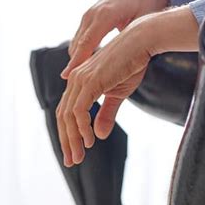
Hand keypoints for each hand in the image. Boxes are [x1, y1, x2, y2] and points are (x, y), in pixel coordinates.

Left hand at [57, 6, 199, 166]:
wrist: (141, 42)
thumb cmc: (132, 63)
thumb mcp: (118, 94)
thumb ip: (106, 113)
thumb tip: (99, 135)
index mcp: (79, 82)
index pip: (66, 113)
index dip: (68, 135)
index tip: (74, 154)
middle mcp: (75, 79)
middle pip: (62, 117)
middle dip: (67, 142)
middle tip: (72, 161)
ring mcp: (80, 80)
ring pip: (68, 116)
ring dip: (73, 139)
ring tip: (80, 155)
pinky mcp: (89, 82)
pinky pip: (79, 111)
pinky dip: (82, 128)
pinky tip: (89, 141)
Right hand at [61, 0, 168, 77]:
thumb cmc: (143, 3)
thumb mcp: (143, 21)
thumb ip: (135, 41)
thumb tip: (132, 58)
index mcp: (105, 15)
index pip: (87, 42)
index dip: (77, 60)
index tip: (67, 77)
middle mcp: (92, 15)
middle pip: (77, 46)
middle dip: (73, 68)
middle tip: (71, 90)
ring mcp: (87, 17)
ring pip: (76, 45)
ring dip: (76, 64)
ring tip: (77, 86)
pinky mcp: (87, 21)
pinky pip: (79, 42)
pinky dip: (79, 57)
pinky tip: (84, 73)